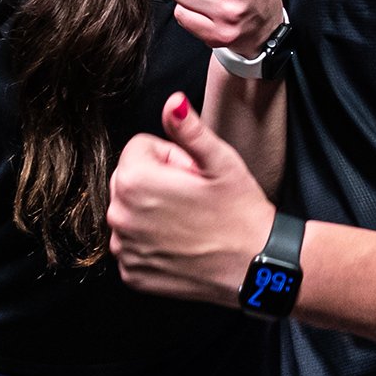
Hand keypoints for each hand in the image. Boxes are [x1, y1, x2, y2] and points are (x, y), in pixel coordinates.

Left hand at [108, 92, 275, 305]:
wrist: (255, 265)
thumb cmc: (242, 213)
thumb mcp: (221, 161)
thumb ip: (189, 129)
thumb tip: (173, 103)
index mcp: (137, 181)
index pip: (139, 148)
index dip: (171, 156)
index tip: (193, 173)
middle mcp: (121, 216)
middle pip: (129, 179)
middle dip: (156, 181)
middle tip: (193, 195)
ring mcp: (124, 248)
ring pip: (129, 212)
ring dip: (151, 212)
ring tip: (189, 219)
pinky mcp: (131, 273)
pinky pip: (132, 245)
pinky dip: (151, 243)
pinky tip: (181, 242)